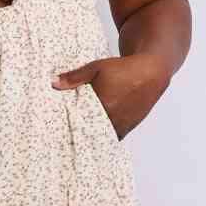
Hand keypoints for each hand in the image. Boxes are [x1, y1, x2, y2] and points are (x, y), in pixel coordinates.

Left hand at [50, 53, 169, 138]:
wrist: (151, 72)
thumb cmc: (124, 69)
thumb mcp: (97, 68)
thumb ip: (75, 77)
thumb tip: (54, 83)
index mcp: (103, 105)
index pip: (79, 123)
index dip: (69, 127)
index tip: (58, 131)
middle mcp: (113, 118)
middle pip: (90, 132)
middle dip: (79, 133)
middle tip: (65, 136)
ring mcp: (122, 125)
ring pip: (102, 137)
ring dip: (92, 136)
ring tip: (79, 137)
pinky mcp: (128, 127)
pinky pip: (113, 136)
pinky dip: (104, 136)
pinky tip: (95, 135)